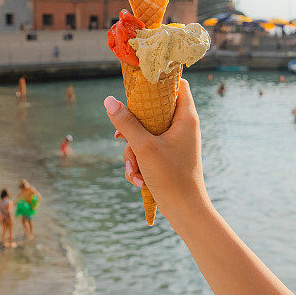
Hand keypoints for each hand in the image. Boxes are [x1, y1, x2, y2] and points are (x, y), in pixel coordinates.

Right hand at [104, 79, 210, 225]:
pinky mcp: (168, 158)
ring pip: (145, 134)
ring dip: (133, 152)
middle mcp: (183, 127)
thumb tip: (109, 100)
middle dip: (133, 129)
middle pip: (153, 111)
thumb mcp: (143, 147)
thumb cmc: (171, 177)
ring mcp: (175, 143)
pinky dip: (140, 163)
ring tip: (134, 169)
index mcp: (186, 117)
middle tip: (123, 139)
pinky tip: (138, 179)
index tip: (138, 88)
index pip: (177, 85)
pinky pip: (148, 152)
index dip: (159, 83)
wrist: (186, 212)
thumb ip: (126, 123)